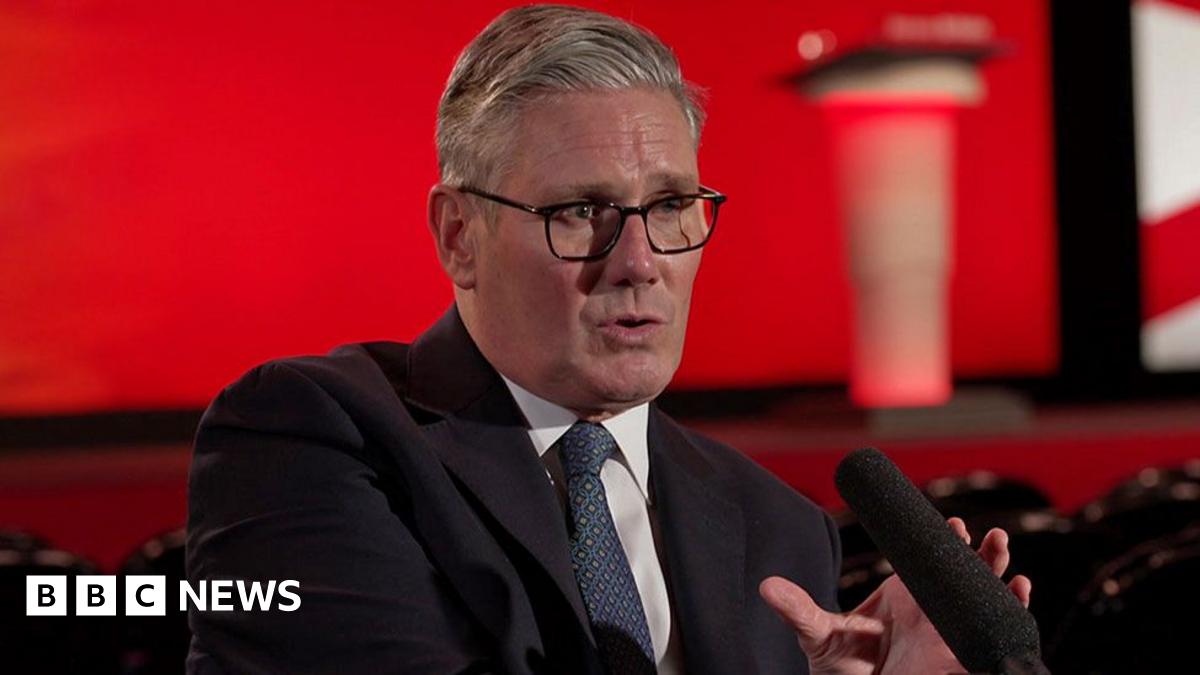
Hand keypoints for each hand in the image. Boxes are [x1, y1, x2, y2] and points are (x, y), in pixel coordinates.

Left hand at [759, 518, 1031, 674]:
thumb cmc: (838, 665)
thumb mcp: (817, 634)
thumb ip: (798, 610)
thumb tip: (767, 587)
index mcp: (906, 596)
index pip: (933, 562)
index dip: (948, 542)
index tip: (956, 525)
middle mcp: (933, 613)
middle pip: (968, 578)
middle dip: (985, 557)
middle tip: (994, 537)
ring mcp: (949, 638)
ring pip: (985, 607)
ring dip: (1003, 588)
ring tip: (1015, 575)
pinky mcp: (957, 663)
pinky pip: (991, 645)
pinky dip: (1011, 626)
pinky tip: (1018, 606)